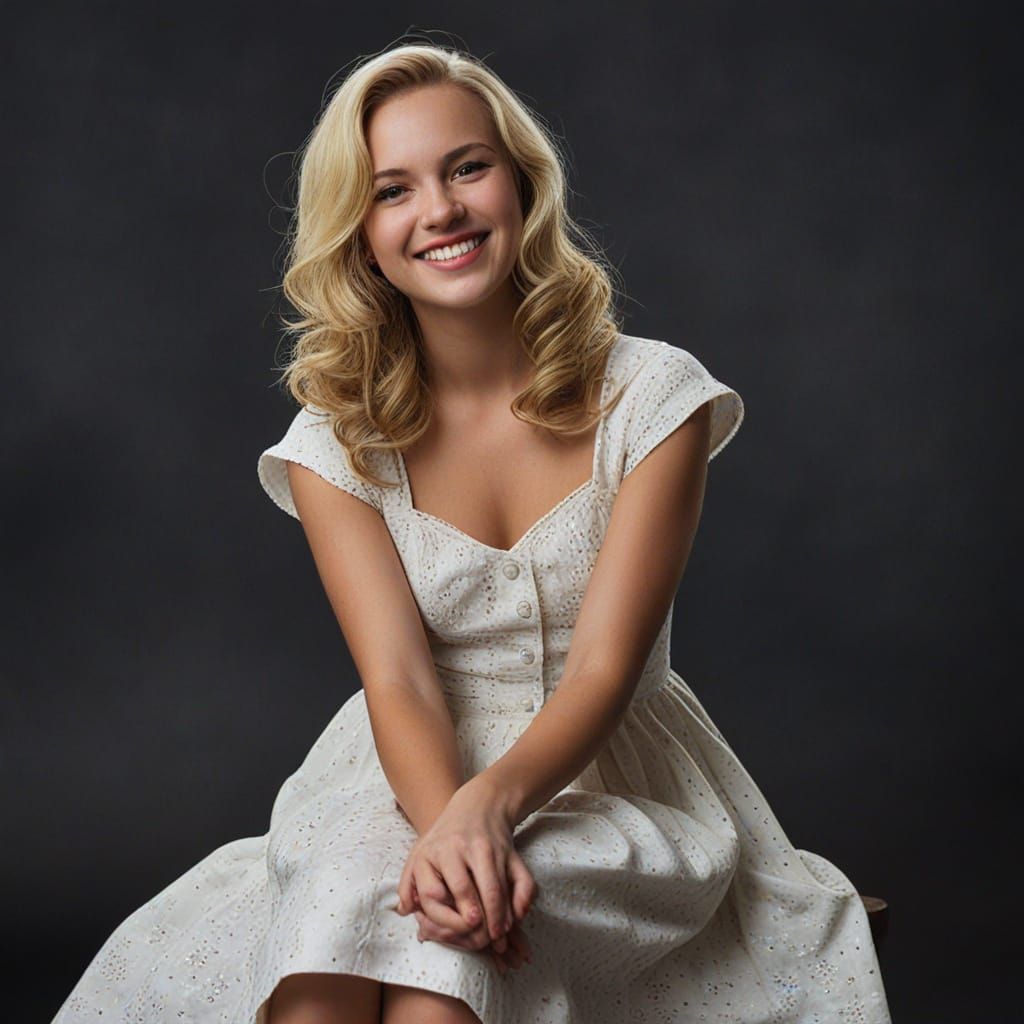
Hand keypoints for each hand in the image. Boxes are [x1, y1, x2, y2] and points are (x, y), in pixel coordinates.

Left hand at [394, 778, 537, 958]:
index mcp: (435, 852)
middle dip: (476, 918)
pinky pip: (521, 879)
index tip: (456, 928)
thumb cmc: (446, 837)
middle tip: (482, 939)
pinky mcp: (511, 852)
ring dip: (499, 916)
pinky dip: (522, 899)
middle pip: (468, 889)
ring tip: (498, 934)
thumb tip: (404, 912)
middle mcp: (461, 849)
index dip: (446, 916)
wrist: (481, 804)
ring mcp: (489, 849)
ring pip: (495, 887)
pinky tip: (517, 915)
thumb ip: (408, 883)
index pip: (437, 892)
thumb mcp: (421, 852)